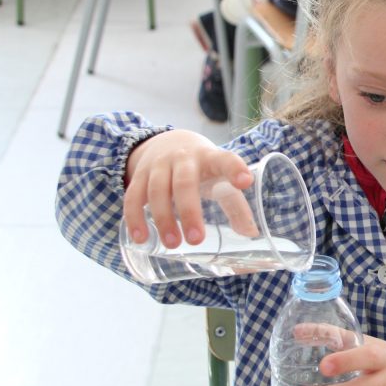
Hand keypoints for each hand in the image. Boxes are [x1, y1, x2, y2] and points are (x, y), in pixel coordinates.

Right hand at [123, 130, 251, 247]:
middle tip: (196, 240)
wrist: (169, 141)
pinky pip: (133, 196)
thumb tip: (251, 234)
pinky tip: (140, 238)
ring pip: (157, 190)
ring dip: (163, 218)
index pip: (225, 160)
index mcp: (210, 157)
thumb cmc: (203, 168)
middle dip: (189, 212)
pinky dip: (134, 217)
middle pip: (185, 183)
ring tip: (172, 244)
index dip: (234, 168)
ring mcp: (159, 165)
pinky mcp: (140, 174)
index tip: (245, 181)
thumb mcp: (221, 180)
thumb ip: (235, 205)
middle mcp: (184, 158)